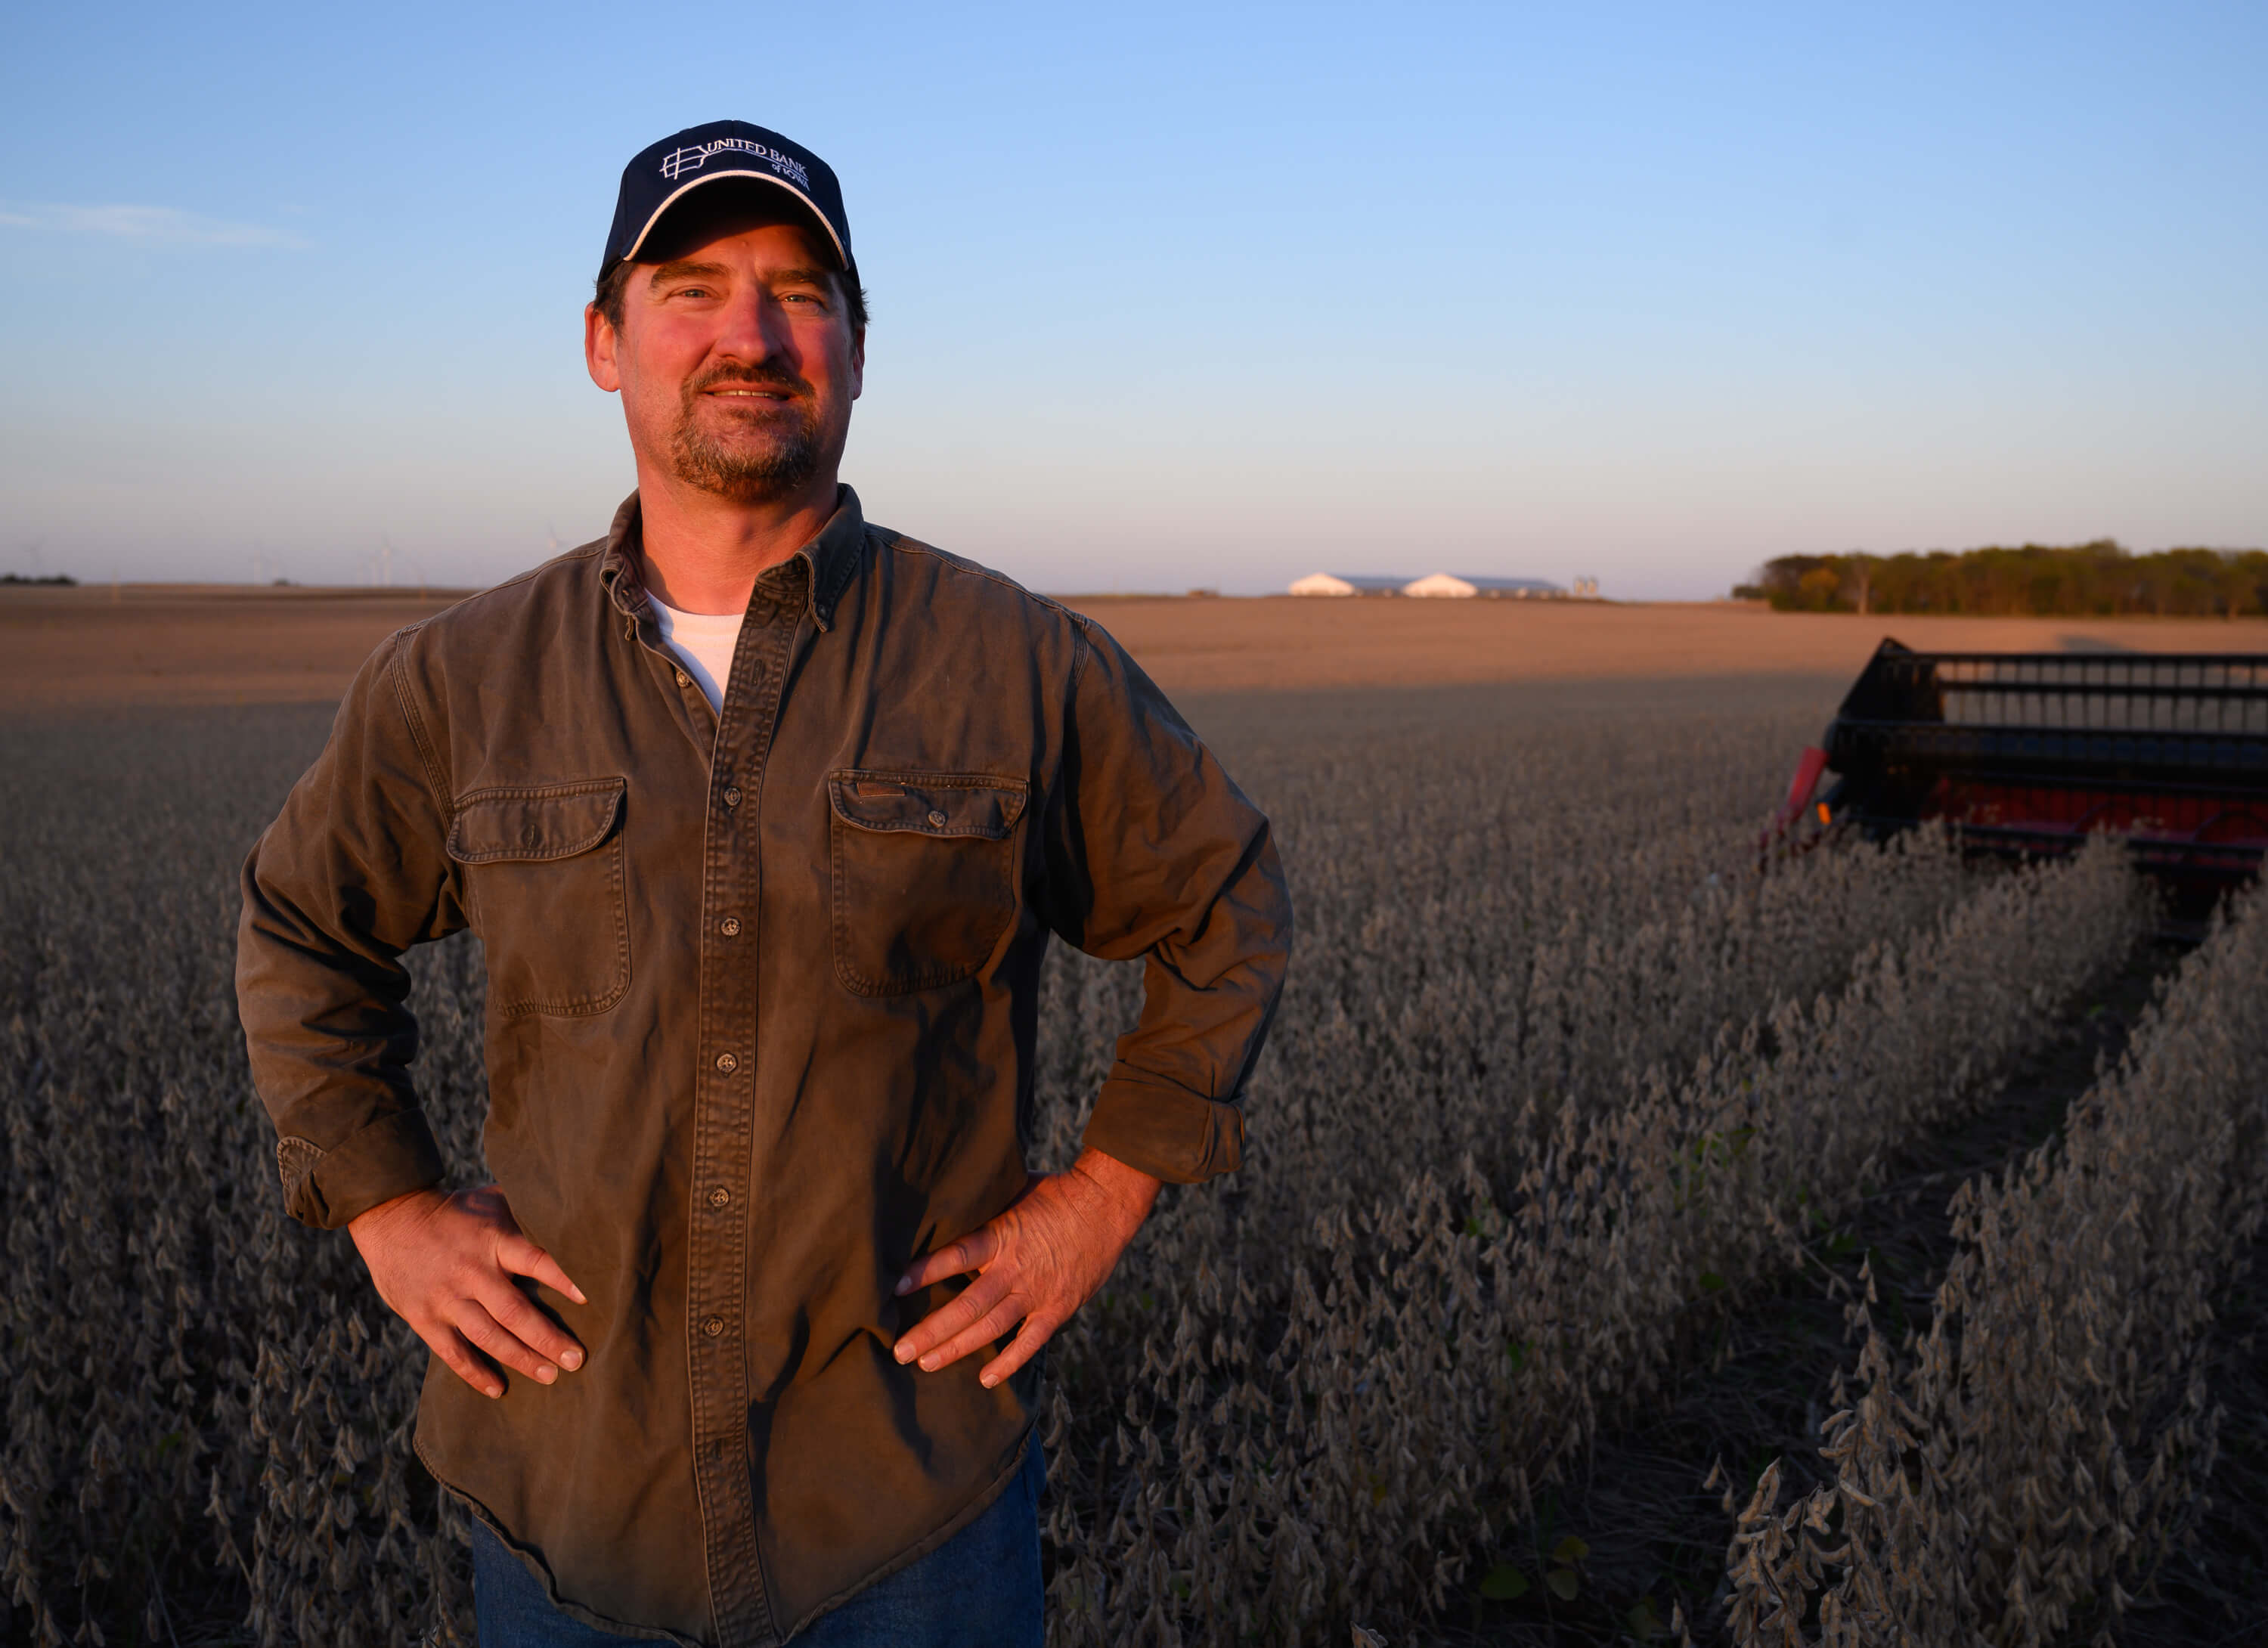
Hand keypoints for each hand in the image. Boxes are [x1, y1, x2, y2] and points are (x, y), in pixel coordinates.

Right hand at [347, 1185, 588, 1399]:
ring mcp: (447, 1298)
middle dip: (548, 1339)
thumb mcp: (489, 1200)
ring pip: (489, 1337)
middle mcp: (473, 1272)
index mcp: (494, 1242)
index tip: (586, 1300)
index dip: (562, 1280)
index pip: (536, 1260)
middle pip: (516, 1312)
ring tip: (550, 1376)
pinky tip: (498, 1389)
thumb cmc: (452, 1210)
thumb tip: (566, 1210)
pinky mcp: (424, 1318)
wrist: (391, 1217)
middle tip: (577, 1360)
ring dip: (521, 1359)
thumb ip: (523, 1212)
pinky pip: (453, 1353)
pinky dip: (475, 1374)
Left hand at [892, 1148, 1161, 1388]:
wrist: (1107, 1205)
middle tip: (900, 1351)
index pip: (955, 1256)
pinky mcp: (1058, 1308)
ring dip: (957, 1348)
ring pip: (991, 1328)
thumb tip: (945, 1203)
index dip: (924, 1272)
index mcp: (1001, 1236)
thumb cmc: (1056, 1191)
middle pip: (966, 1306)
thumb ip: (983, 1207)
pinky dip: (1009, 1363)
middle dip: (931, 1331)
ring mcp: (1037, 1293)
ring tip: (926, 1364)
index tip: (895, 1287)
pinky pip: (1030, 1342)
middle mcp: (1014, 1270)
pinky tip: (986, 1379)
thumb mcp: (1013, 1189)